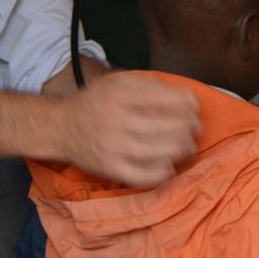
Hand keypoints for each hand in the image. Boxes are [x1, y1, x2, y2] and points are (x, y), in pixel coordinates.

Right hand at [55, 73, 199, 186]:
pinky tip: (170, 167)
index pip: (160, 98)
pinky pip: (139, 175)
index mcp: (117, 95)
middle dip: (186, 126)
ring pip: (155, 151)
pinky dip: (159, 173)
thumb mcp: (117, 83)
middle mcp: (113, 120)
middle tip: (196, 127)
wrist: (62, 128)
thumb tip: (184, 96)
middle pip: (161, 126)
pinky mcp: (109, 168)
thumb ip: (148, 85)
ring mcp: (111, 147)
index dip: (184, 102)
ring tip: (189, 145)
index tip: (194, 105)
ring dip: (179, 148)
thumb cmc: (95, 102)